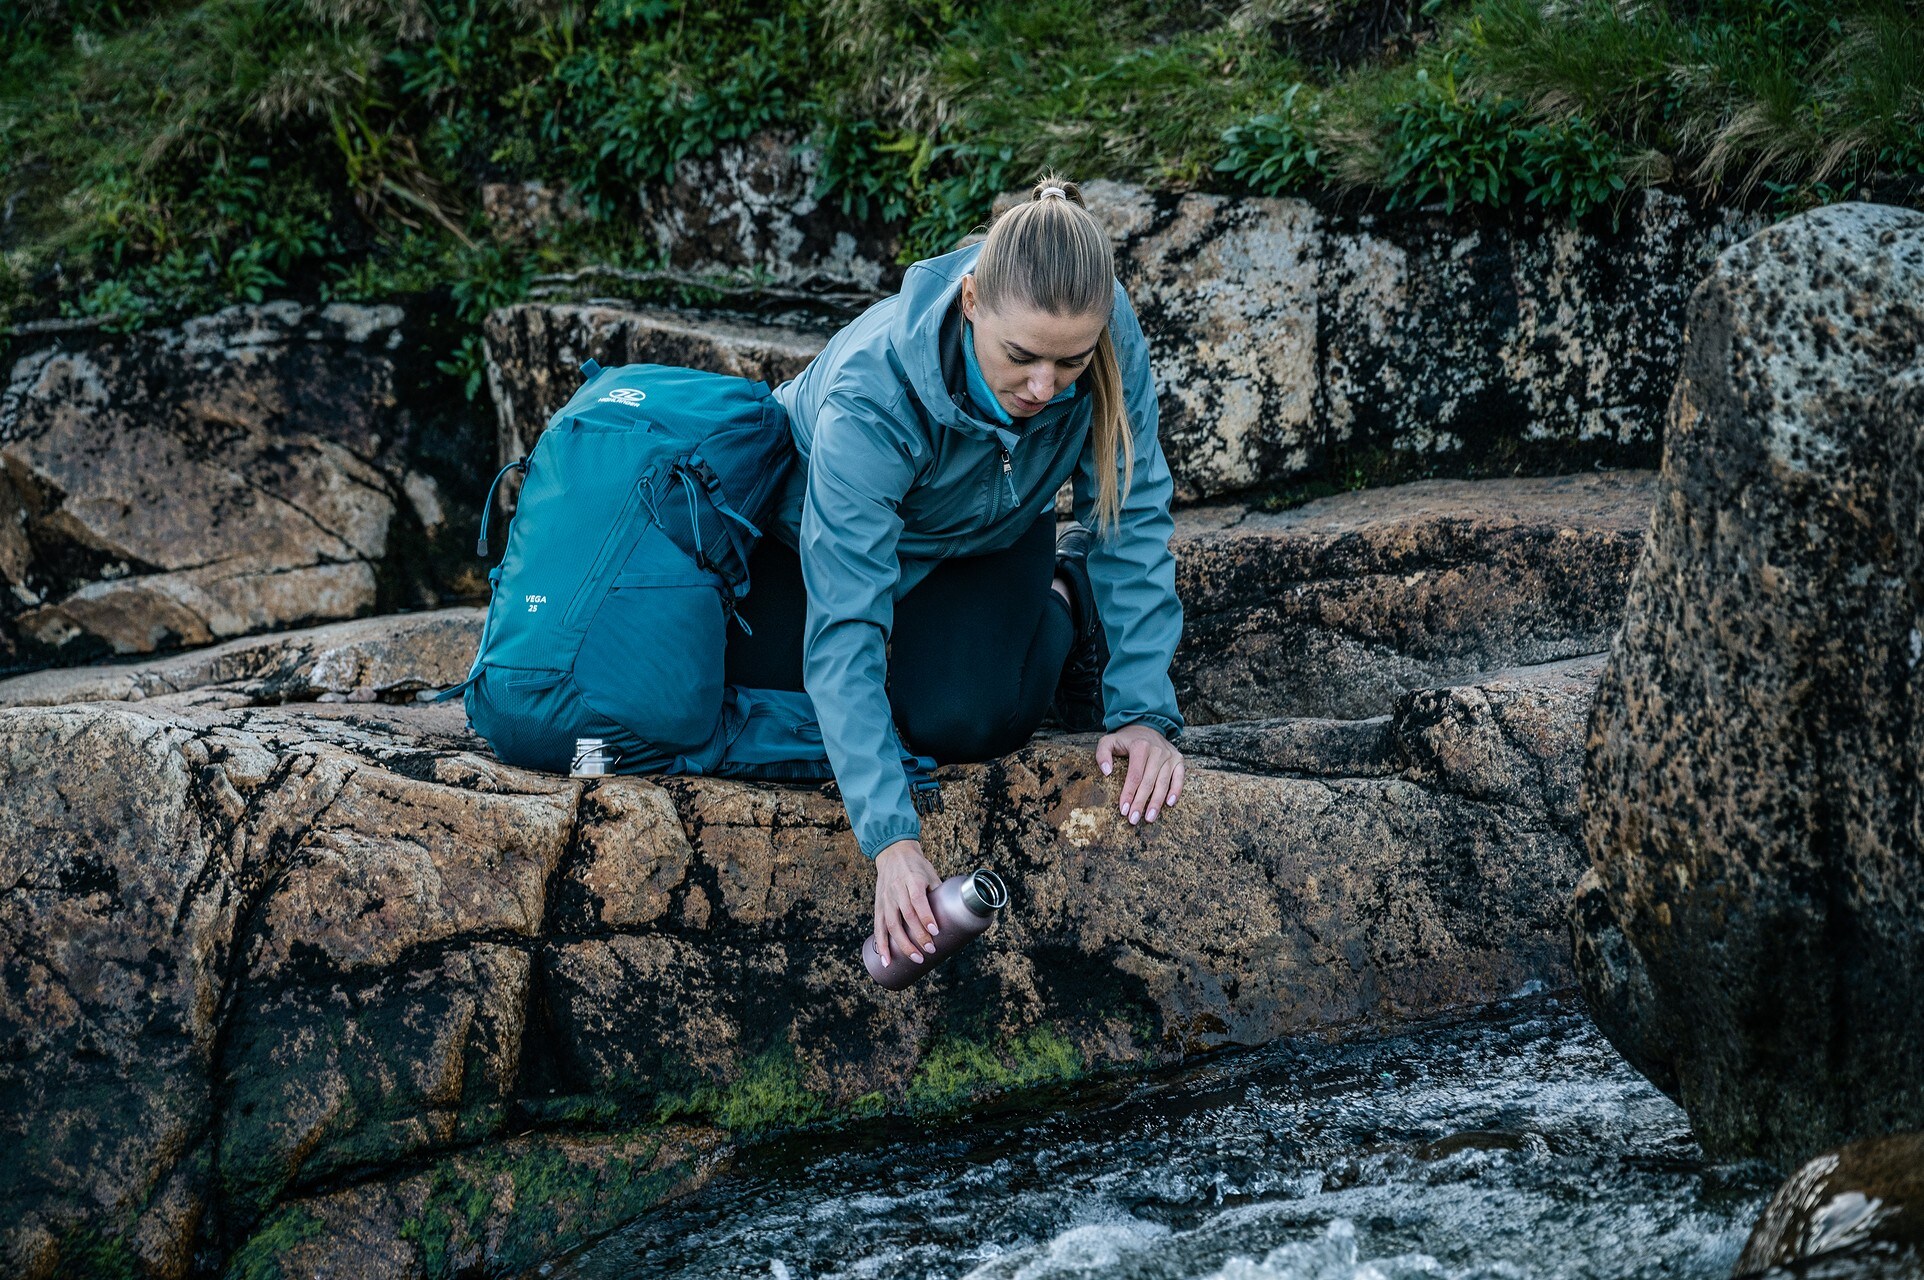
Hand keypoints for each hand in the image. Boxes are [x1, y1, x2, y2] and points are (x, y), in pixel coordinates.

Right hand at [873, 838, 942, 966]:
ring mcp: (886, 899)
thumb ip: (938, 894)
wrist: (893, 853)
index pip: (918, 901)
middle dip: (918, 935)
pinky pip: (878, 927)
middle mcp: (897, 890)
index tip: (935, 932)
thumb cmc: (916, 866)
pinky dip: (882, 945)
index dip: (926, 917)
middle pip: (906, 916)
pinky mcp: (878, 906)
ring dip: (902, 945)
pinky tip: (887, 960)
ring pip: (891, 925)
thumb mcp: (931, 874)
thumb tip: (953, 917)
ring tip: (916, 959)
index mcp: (912, 880)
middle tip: (930, 950)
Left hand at [1096, 723, 1183, 825]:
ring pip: (1163, 783)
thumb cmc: (1126, 740)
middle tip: (1133, 819)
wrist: (1147, 726)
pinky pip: (1179, 778)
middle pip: (1149, 782)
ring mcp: (1170, 756)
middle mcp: (1157, 751)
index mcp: (1140, 746)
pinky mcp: (1179, 760)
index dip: (1129, 793)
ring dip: (1156, 803)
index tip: (1123, 809)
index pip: (1134, 775)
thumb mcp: (1108, 741)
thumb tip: (1106, 772)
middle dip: (1140, 803)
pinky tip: (1169, 804)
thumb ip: (1102, 754)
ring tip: (1149, 818)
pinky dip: (1176, 791)